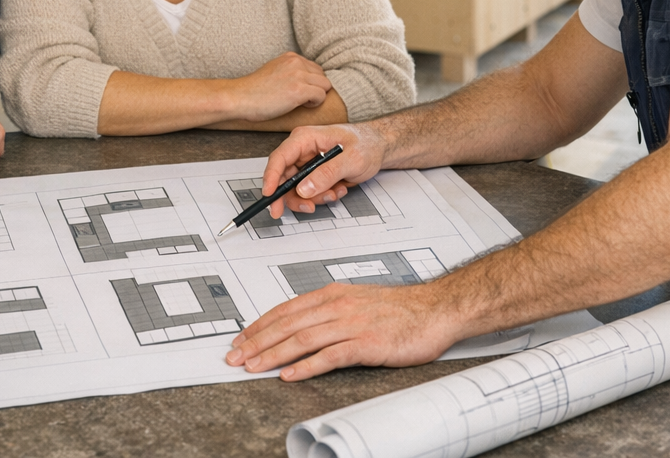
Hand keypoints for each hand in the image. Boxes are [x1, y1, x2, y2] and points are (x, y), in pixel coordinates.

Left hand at [225, 281, 454, 380]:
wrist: (434, 309)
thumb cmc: (399, 308)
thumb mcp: (357, 301)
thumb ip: (331, 311)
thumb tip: (304, 324)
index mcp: (333, 294)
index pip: (287, 309)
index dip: (261, 324)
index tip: (242, 338)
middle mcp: (337, 305)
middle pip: (288, 324)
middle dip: (257, 341)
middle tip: (235, 356)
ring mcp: (351, 324)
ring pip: (302, 339)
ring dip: (273, 354)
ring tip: (253, 366)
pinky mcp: (365, 344)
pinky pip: (329, 356)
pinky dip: (306, 366)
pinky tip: (289, 374)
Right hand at [227, 52, 333, 121]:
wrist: (240, 97)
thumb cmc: (254, 90)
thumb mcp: (274, 71)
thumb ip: (290, 71)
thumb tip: (306, 80)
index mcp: (290, 57)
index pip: (315, 68)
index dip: (310, 82)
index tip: (300, 91)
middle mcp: (296, 62)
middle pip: (323, 76)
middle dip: (315, 88)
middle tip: (301, 98)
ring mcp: (298, 75)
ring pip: (325, 85)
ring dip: (316, 95)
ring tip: (301, 102)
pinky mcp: (299, 90)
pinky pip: (321, 96)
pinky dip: (314, 104)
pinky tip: (300, 106)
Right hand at [260, 122, 388, 218]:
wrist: (379, 147)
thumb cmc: (366, 144)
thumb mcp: (351, 159)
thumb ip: (327, 173)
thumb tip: (304, 189)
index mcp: (305, 138)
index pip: (280, 158)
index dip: (271, 178)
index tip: (269, 196)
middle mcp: (302, 151)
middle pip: (284, 178)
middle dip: (295, 196)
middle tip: (307, 208)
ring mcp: (307, 164)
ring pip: (296, 189)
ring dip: (315, 197)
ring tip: (335, 193)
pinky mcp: (314, 175)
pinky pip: (309, 193)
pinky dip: (323, 196)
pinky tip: (338, 188)